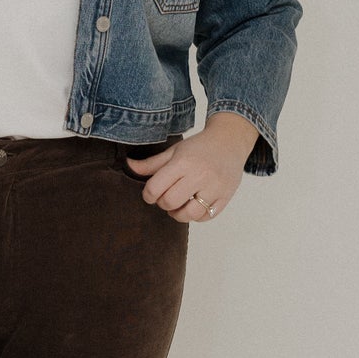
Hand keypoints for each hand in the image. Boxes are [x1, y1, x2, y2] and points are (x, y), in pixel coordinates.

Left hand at [124, 114, 258, 220]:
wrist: (230, 141)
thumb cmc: (199, 147)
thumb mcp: (174, 151)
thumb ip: (151, 163)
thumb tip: (128, 165)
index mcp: (183, 162)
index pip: (156, 188)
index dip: (148, 195)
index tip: (150, 194)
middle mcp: (200, 174)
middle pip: (170, 202)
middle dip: (163, 204)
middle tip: (165, 198)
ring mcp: (215, 187)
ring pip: (189, 214)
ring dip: (178, 214)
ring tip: (177, 206)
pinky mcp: (226, 196)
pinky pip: (206, 216)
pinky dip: (196, 216)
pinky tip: (193, 206)